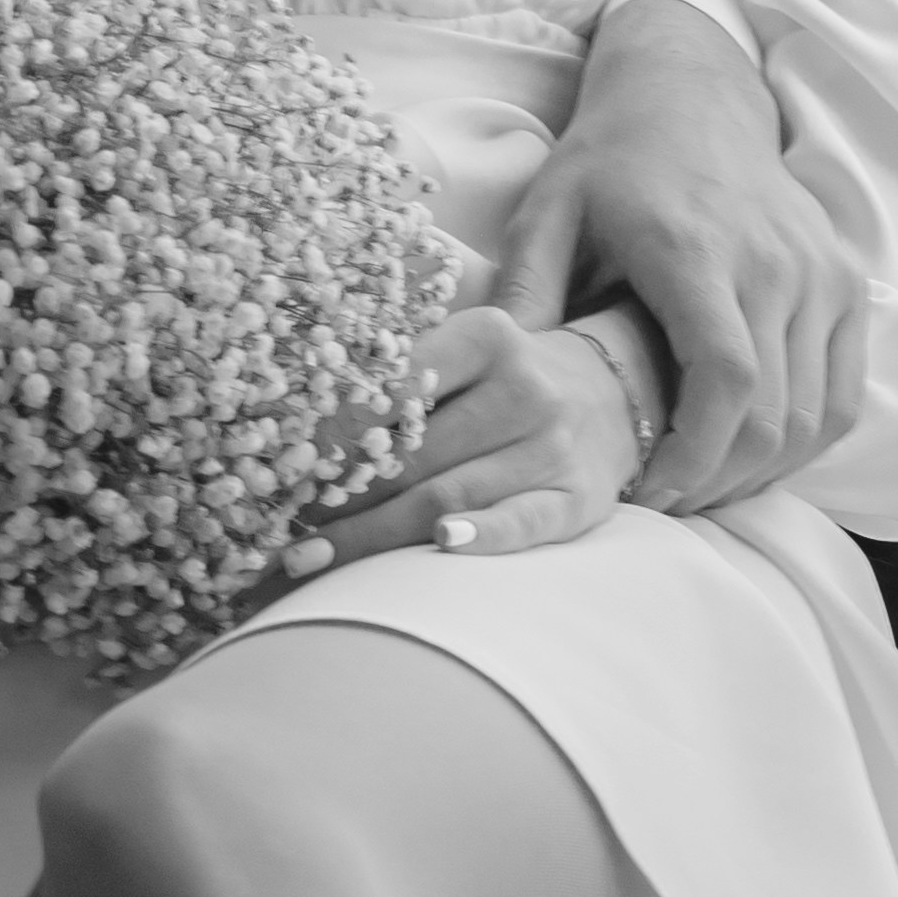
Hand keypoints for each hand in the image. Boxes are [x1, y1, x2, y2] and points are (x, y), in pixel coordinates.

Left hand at [296, 303, 642, 569]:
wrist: (617, 392)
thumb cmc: (509, 377)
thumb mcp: (468, 349)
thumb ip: (402, 372)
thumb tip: (297, 421)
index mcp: (488, 336)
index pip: (397, 385)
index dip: (334, 429)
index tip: (283, 462)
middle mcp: (525, 388)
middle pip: (414, 453)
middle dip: (340, 497)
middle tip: (280, 528)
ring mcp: (553, 447)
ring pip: (449, 495)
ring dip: (373, 534)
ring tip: (310, 559)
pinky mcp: (578, 500)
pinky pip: (523, 521)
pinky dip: (482, 535)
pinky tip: (438, 545)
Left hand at [492, 0, 867, 511]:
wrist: (691, 92)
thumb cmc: (611, 159)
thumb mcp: (548, 209)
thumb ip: (524, 292)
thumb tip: (493, 382)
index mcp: (697, 249)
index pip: (728, 376)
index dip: (698, 454)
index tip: (654, 493)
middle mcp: (774, 262)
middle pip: (774, 413)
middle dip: (721, 481)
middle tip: (667, 505)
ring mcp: (821, 272)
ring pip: (816, 414)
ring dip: (765, 471)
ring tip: (704, 488)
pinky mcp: (845, 281)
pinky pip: (845, 392)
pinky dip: (806, 441)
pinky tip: (753, 456)